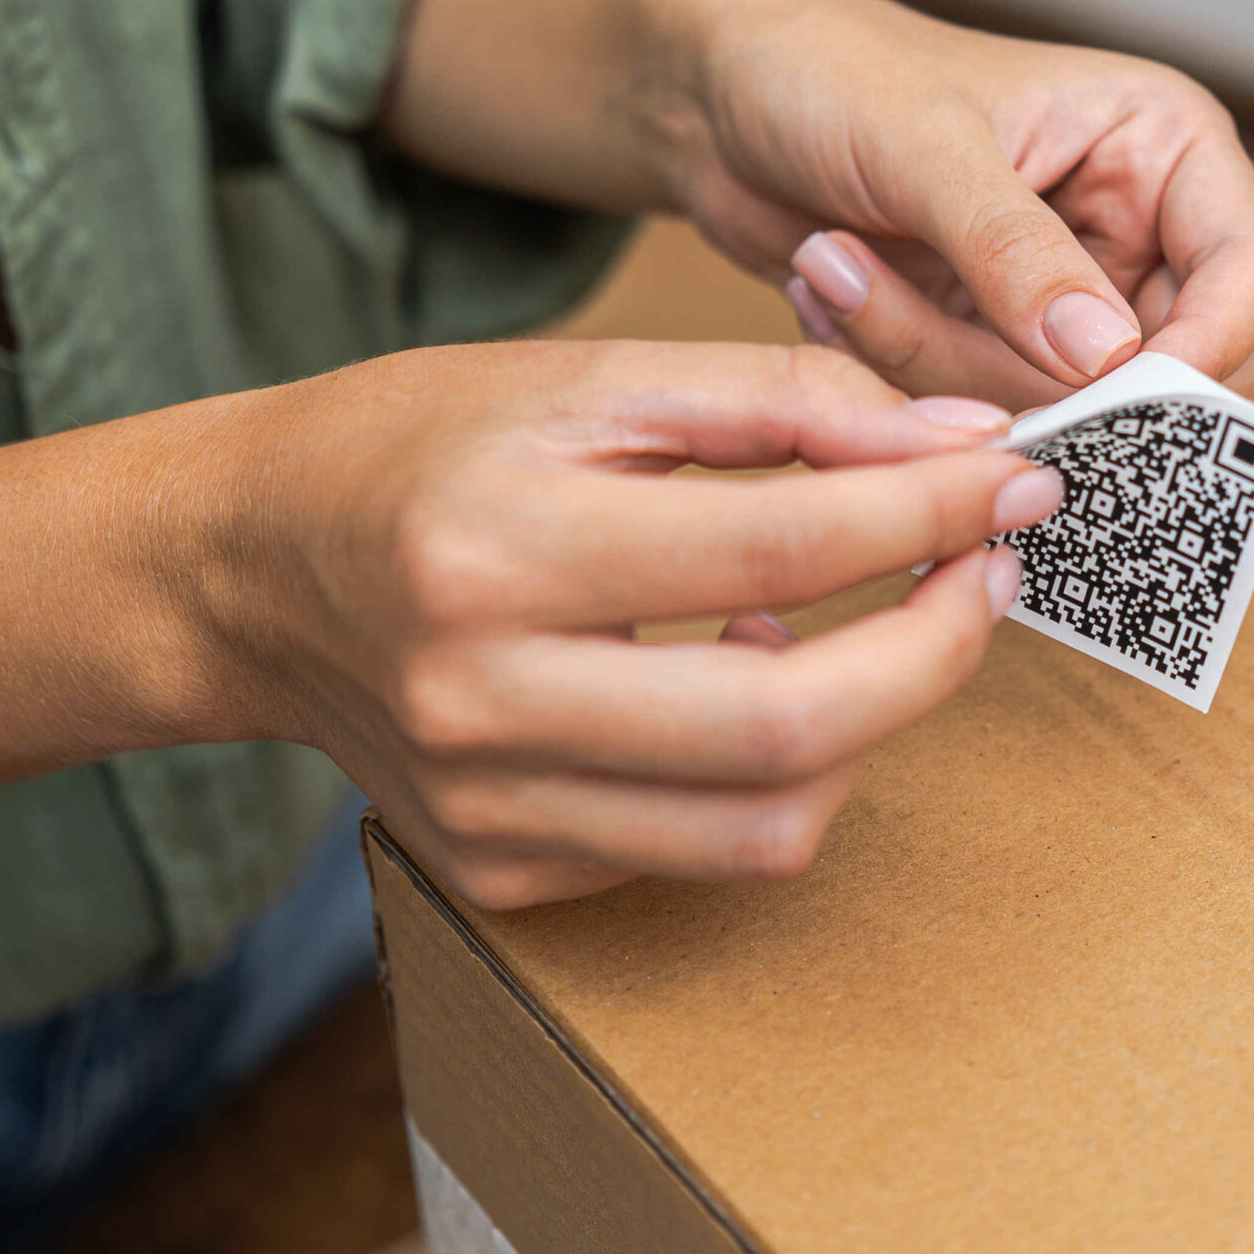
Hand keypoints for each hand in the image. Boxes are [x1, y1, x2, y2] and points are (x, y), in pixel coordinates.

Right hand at [0, 341, 1057, 912]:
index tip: (1011, 480)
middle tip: (987, 569)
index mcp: (494, 550)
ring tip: (882, 623)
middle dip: (938, 647)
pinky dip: (775, 773)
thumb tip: (954, 440)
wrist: (242, 570)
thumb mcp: (584, 381)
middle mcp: (482, 701)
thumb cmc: (412, 449)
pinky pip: (700, 852)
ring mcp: (488, 811)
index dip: (930, 517)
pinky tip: (757, 678)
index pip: (781, 547)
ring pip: (766, 824)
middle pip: (793, 727)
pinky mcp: (503, 872)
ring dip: (875, 726)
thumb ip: (778, 401)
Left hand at [383, 0, 1253, 411]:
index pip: (1248, 277)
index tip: (1105, 402)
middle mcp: (1135, 230)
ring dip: (931, 362)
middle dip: (1026, 372)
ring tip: (838, 264)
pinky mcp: (989, 353)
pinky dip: (896, 375)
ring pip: (1054, 412)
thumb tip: (1108, 359)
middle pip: (1156, 378)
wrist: (717, 98)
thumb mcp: (927, 149)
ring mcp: (1062, 302)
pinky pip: (976, 418)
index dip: (1198, 358)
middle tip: (920, 317)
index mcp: (1164, 148)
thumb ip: (1017, 253)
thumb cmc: (828, 71)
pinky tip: (835, 288)